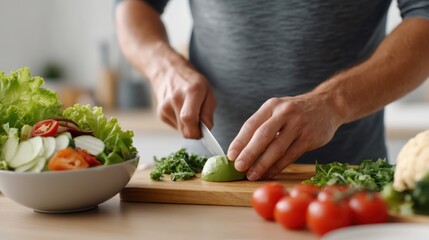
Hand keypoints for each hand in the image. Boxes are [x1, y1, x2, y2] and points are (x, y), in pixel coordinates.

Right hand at [151, 55, 215, 138]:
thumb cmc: (191, 80)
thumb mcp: (207, 90)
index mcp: (191, 92)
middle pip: (185, 130)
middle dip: (195, 132)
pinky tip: (181, 110)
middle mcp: (175, 99)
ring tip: (189, 110)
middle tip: (200, 122)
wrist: (167, 71)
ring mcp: (165, 107)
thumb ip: (209, 111)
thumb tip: (207, 128)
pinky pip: (175, 126)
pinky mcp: (160, 113)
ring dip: (188, 126)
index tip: (204, 130)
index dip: (197, 131)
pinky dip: (181, 123)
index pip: (189, 119)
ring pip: (181, 131)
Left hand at [227, 94, 341, 180]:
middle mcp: (284, 113)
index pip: (251, 125)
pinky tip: (268, 173)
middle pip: (263, 136)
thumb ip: (262, 125)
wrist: (328, 105)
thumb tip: (241, 150)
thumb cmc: (296, 112)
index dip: (239, 141)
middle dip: (249, 153)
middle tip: (238, 167)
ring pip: (277, 148)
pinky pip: (290, 155)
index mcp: (271, 106)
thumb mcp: (278, 110)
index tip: (230, 156)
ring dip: (262, 164)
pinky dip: (277, 166)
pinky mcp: (309, 138)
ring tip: (251, 175)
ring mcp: (298, 125)